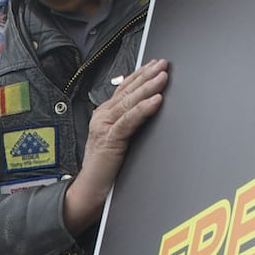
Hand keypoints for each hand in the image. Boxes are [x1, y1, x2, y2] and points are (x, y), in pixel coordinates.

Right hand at [63, 59, 169, 233]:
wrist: (90, 190)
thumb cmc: (105, 168)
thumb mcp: (119, 140)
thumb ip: (129, 123)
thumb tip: (150, 108)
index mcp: (104, 114)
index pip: (124, 88)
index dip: (140, 75)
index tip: (156, 65)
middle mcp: (102, 116)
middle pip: (128, 91)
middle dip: (147, 76)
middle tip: (163, 65)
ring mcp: (104, 126)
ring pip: (129, 102)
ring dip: (148, 88)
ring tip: (162, 77)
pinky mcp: (110, 139)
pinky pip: (129, 121)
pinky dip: (143, 109)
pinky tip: (156, 100)